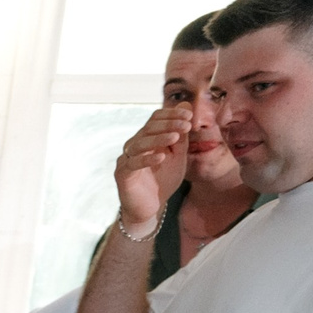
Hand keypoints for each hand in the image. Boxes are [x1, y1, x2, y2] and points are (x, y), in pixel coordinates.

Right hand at [113, 105, 190, 233]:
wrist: (151, 207)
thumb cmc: (163, 180)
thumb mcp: (178, 155)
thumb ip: (181, 133)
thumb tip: (186, 105)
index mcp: (146, 138)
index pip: (155, 118)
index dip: (171, 114)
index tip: (190, 116)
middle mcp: (134, 146)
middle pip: (148, 127)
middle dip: (168, 124)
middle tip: (186, 125)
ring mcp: (126, 159)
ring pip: (140, 143)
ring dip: (159, 138)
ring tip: (176, 138)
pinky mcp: (122, 174)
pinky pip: (133, 163)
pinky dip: (147, 159)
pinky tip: (161, 158)